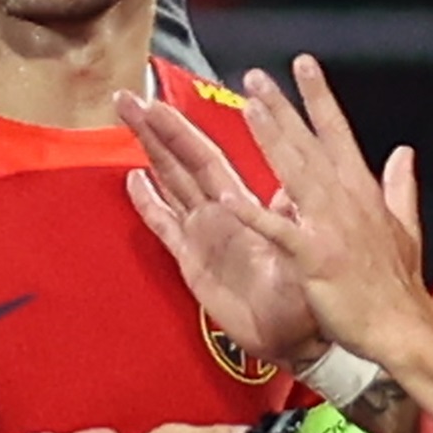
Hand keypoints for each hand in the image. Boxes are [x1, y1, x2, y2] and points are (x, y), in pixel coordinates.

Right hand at [116, 91, 322, 364]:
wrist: (297, 337)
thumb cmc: (307, 291)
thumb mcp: (305, 243)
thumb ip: (292, 213)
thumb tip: (288, 187)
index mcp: (243, 204)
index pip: (208, 155)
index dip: (188, 126)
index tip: (170, 95)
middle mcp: (218, 213)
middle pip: (180, 162)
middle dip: (155, 129)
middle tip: (127, 97)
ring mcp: (201, 236)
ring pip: (170, 185)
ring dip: (148, 154)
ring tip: (126, 124)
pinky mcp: (191, 264)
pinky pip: (165, 229)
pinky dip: (149, 205)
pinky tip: (133, 181)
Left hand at [218, 57, 431, 361]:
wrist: (403, 327)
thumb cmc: (398, 284)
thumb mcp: (406, 228)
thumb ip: (400, 186)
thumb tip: (404, 152)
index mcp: (363, 192)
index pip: (338, 133)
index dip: (319, 97)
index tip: (303, 65)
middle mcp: (346, 201)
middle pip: (309, 145)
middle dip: (282, 108)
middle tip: (255, 77)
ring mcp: (330, 227)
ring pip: (295, 174)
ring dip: (271, 139)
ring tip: (247, 108)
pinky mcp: (315, 258)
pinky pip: (278, 233)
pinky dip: (254, 216)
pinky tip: (228, 199)